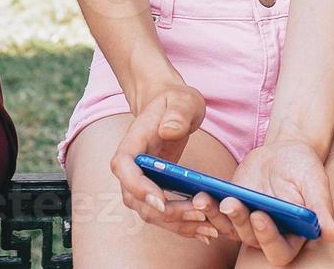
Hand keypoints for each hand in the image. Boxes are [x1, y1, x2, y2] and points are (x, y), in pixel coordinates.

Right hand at [108, 83, 216, 241]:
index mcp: (132, 142)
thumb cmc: (175, 101)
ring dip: (178, 225)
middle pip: (137, 199)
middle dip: (167, 213)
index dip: (138, 187)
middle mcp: (131, 167)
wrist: (169, 106)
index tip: (161, 201)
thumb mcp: (182, 100)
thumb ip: (177, 113)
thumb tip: (169, 131)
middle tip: (200, 215)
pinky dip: (183, 225)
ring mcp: (141, 182)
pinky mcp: (154, 191)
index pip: (124, 168)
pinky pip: (163, 214)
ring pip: (151, 213)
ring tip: (209, 229)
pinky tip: (206, 231)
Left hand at [207, 139, 333, 263]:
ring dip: (214, 216)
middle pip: (250, 240)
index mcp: (293, 236)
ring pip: (228, 230)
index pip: (279, 249)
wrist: (284, 152)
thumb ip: (321, 208)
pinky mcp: (231, 211)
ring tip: (204, 198)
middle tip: (231, 203)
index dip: (268, 237)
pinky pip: (215, 215)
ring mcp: (247, 224)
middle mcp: (268, 235)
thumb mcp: (315, 183)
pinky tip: (198, 194)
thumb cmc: (304, 168)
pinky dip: (205, 207)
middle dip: (239, 222)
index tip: (261, 215)